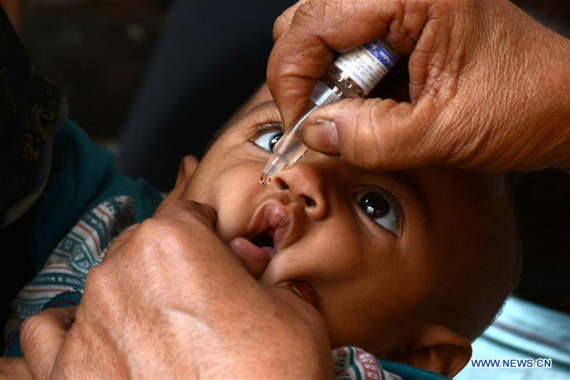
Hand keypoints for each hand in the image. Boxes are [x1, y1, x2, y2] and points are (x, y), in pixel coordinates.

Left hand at [9, 200, 331, 377]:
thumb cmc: (275, 374)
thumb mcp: (293, 309)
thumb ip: (261, 272)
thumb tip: (243, 259)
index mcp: (174, 241)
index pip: (188, 215)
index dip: (212, 237)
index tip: (223, 259)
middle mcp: (120, 271)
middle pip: (144, 248)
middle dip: (173, 267)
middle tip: (203, 304)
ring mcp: (89, 320)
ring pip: (103, 284)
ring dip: (129, 297)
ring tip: (159, 329)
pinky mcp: (66, 370)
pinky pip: (49, 333)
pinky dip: (71, 331)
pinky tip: (98, 340)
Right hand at [268, 0, 569, 171]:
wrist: (564, 104)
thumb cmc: (527, 104)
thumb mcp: (444, 132)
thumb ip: (371, 137)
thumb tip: (315, 132)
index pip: (312, 24)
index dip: (292, 78)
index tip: (298, 124)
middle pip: (308, 19)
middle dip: (306, 76)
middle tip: (324, 120)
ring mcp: (403, 0)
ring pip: (323, 28)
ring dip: (325, 77)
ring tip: (354, 112)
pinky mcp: (405, 17)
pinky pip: (349, 40)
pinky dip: (344, 75)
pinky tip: (368, 100)